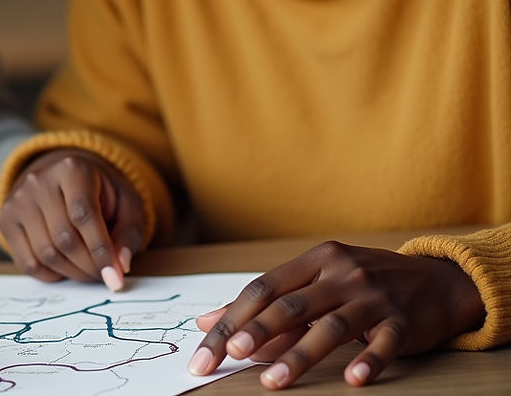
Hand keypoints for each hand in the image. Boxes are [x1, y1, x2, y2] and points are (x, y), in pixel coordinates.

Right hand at [0, 148, 145, 289]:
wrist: (64, 177)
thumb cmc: (100, 193)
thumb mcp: (126, 204)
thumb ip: (128, 234)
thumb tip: (119, 267)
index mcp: (73, 168)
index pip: (83, 215)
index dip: (100, 250)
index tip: (115, 278)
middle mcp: (39, 179)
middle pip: (64, 238)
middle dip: (89, 266)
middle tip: (105, 276)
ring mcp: (18, 199)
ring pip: (45, 254)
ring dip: (72, 273)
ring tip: (88, 271)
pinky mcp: (5, 218)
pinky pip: (27, 263)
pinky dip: (50, 275)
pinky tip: (66, 267)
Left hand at [187, 241, 484, 388]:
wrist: (435, 280)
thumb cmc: (362, 283)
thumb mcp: (316, 280)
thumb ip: (267, 302)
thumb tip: (210, 321)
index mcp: (315, 260)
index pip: (264, 288)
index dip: (233, 317)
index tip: (206, 346)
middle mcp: (341, 273)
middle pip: (291, 304)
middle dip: (257, 332)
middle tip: (231, 356)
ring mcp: (373, 297)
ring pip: (332, 326)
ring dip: (301, 355)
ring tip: (273, 381)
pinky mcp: (403, 321)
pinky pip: (385, 343)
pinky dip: (369, 360)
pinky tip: (353, 379)